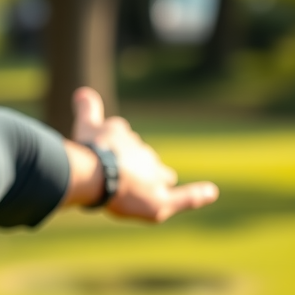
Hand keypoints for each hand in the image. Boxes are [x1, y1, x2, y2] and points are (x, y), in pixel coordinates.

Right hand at [69, 87, 218, 221]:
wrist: (102, 174)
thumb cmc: (92, 150)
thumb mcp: (86, 125)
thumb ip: (87, 109)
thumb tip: (82, 91)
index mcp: (123, 136)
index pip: (122, 137)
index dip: (116, 144)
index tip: (106, 148)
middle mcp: (143, 154)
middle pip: (144, 158)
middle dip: (139, 164)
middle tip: (127, 175)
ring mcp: (153, 178)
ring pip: (162, 177)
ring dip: (160, 178)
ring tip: (156, 184)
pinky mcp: (159, 203)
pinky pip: (185, 198)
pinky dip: (198, 195)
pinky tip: (212, 192)